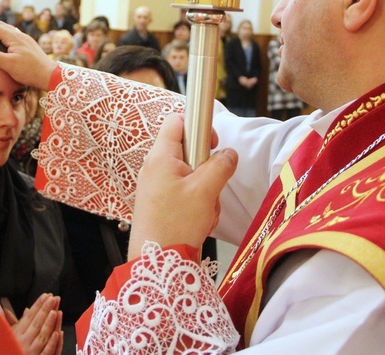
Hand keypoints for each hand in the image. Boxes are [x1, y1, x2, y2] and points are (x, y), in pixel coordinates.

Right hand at [0, 18, 56, 89]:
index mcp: (13, 37)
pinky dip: (0, 31)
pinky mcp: (27, 44)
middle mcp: (19, 34)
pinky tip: (0, 35)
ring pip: (4, 27)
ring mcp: (24, 38)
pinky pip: (10, 32)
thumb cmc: (30, 72)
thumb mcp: (8, 65)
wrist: (51, 75)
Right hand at [7, 293, 62, 354]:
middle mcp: (22, 342)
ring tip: (56, 311)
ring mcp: (30, 352)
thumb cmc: (8, 349)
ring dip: (49, 323)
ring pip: (42, 336)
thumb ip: (17, 322)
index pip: (29, 316)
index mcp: (16, 333)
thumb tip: (26, 310)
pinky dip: (52, 343)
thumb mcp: (10, 335)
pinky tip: (58, 333)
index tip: (46, 295)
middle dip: (45, 309)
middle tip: (54, 298)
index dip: (38, 305)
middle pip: (36, 323)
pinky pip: (46, 352)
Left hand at [128, 114, 237, 260]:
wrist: (157, 262)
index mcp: (161, 157)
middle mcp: (155, 167)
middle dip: (207, 168)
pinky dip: (198, 205)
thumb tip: (229, 153)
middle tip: (211, 185)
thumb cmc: (175, 224)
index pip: (177, 121)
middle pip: (188, 151)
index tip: (213, 142)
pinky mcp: (161, 203)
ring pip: (191, 176)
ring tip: (204, 210)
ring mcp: (157, 186)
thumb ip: (220, 166)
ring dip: (205, 192)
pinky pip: (187, 194)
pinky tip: (199, 221)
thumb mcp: (205, 190)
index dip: (198, 125)